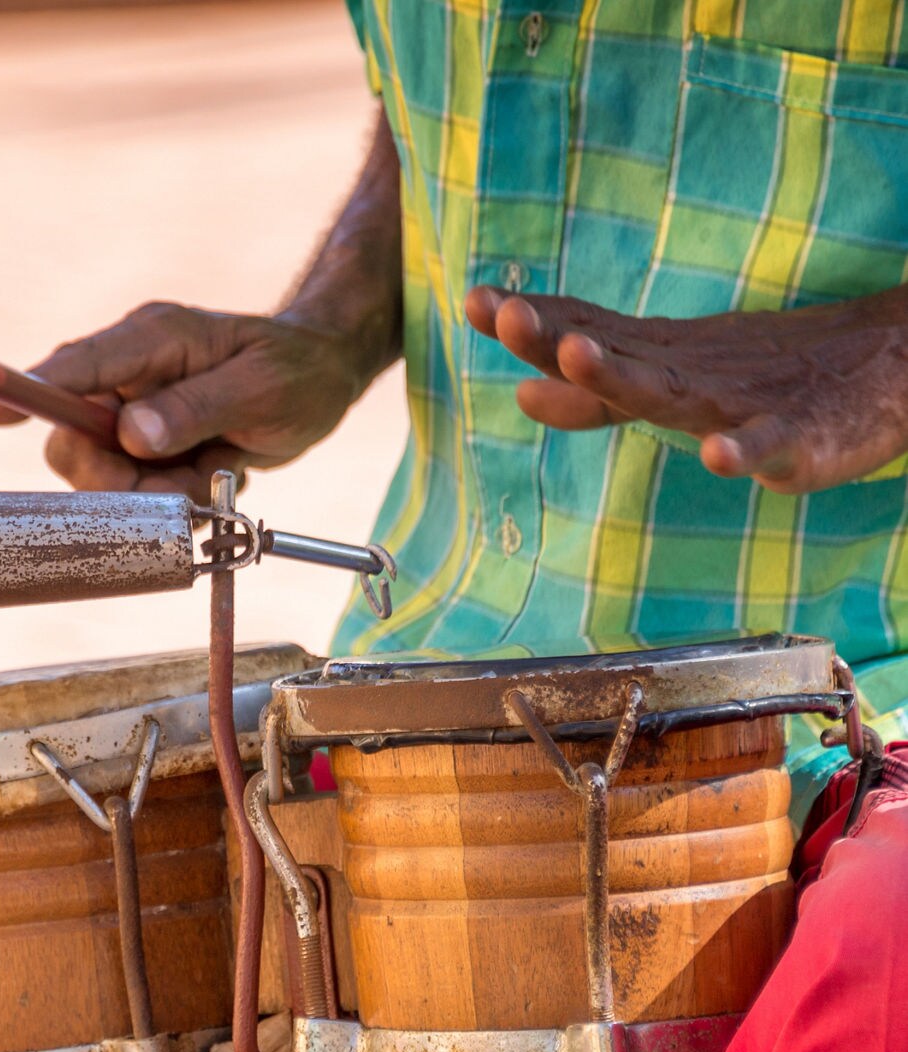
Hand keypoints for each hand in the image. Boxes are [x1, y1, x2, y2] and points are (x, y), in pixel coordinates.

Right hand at [0, 302, 368, 503]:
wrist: (321, 379)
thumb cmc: (295, 371)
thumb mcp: (259, 389)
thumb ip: (195, 409)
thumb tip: (131, 435)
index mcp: (150, 340)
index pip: (74, 367)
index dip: (27, 390)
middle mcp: (131, 374)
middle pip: (75, 438)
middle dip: (117, 478)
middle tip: (178, 482)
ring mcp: (136, 411)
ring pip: (106, 476)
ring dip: (158, 491)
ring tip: (213, 469)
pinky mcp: (148, 444)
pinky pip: (139, 490)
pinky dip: (176, 495)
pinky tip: (214, 472)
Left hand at [465, 285, 907, 493]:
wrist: (884, 372)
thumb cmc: (762, 381)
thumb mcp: (672, 383)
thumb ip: (597, 398)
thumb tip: (521, 393)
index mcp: (661, 362)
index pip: (588, 336)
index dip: (533, 323)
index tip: (477, 302)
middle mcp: (694, 373)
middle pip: (616, 355)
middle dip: (560, 336)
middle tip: (508, 315)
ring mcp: (744, 404)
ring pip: (678, 394)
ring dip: (625, 375)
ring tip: (579, 354)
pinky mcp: (801, 440)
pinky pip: (771, 447)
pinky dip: (745, 451)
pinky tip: (719, 456)